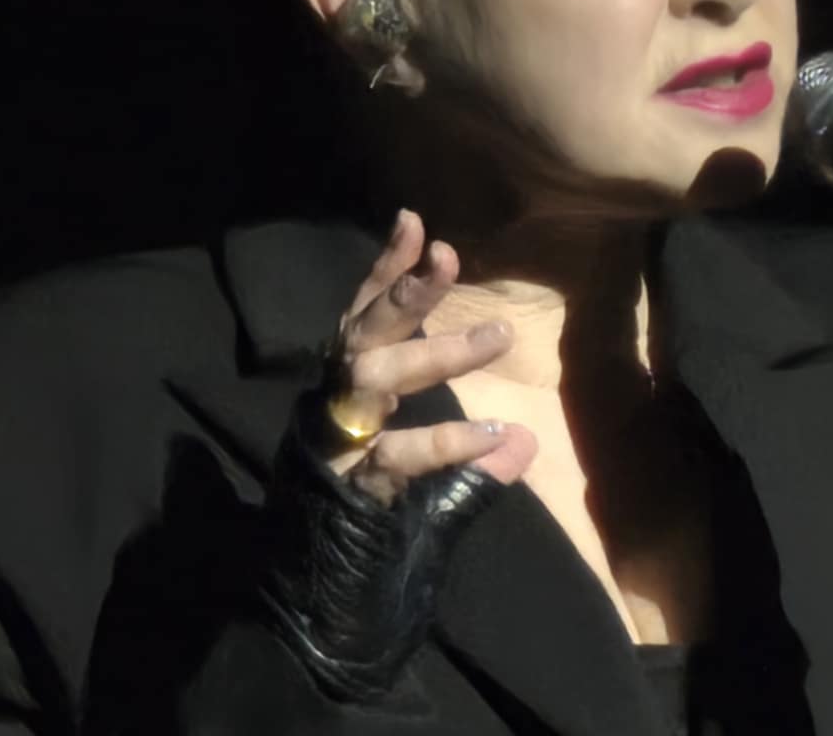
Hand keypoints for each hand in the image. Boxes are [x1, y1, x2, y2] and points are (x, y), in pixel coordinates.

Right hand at [256, 210, 536, 700]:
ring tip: (499, 333)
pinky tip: (491, 433)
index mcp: (344, 398)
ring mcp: (332, 448)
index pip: (360, 320)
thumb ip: (472, 465)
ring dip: (433, 354)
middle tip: (449, 255)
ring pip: (371, 382)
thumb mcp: (428, 494)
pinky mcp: (340, 489)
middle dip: (402, 293)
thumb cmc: (362, 539)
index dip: (384, 271)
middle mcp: (330, 412)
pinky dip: (443, 444)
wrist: (307, 613)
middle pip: (361, 338)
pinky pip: (393, 458)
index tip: (414, 219)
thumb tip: (525, 443)